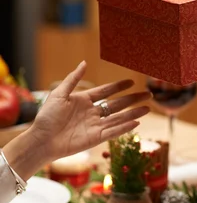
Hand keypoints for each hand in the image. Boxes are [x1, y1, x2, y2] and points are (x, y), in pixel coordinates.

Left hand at [3, 62, 149, 178]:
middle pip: (117, 104)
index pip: (105, 92)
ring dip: (133, 113)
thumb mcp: (59, 94)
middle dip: (133, 99)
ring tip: (148, 108)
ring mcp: (95, 126)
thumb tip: (84, 63)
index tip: (131, 81)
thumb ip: (73, 79)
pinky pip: (113, 131)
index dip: (118, 86)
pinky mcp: (96, 138)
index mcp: (83, 100)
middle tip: (148, 94)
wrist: (41, 139)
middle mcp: (92, 113)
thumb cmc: (46, 117)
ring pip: (119, 118)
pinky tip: (137, 122)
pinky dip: (125, 127)